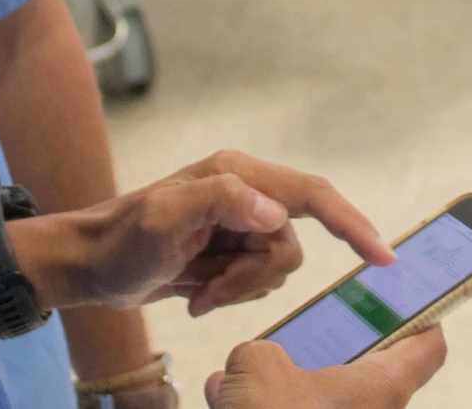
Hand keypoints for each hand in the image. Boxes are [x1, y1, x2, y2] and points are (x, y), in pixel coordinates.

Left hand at [14, 150, 395, 315]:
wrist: (90, 266)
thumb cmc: (119, 240)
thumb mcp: (163, 217)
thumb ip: (219, 201)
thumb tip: (274, 212)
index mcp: (239, 176)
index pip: (313, 196)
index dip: (352, 223)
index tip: (382, 257)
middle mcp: (247, 194)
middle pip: (292, 245)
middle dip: (254, 277)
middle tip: (211, 290)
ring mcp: (240, 224)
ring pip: (277, 267)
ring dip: (239, 290)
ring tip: (198, 291)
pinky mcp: (231, 250)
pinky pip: (257, 281)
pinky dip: (230, 296)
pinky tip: (197, 294)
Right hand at [204, 329, 448, 408]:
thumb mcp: (258, 367)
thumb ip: (260, 353)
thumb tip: (253, 360)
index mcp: (381, 387)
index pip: (429, 349)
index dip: (423, 320)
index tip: (408, 302)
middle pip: (372, 375)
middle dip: (337, 350)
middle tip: (315, 328)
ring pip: (326, 402)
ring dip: (293, 383)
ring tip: (254, 366)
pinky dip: (270, 408)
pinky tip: (226, 396)